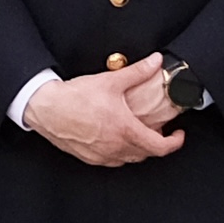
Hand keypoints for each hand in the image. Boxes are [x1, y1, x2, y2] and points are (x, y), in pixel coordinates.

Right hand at [23, 57, 186, 171]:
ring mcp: (102, 155)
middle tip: (160, 131)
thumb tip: (155, 61)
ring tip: (139, 134)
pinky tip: (117, 139)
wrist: (45, 108)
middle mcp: (115, 147)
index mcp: (125, 130)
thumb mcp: (110, 80)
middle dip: (157, 144)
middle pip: (146, 154)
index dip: (174, 143)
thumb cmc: (74, 97)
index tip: (178, 134)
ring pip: (129, 159)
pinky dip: (121, 152)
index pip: (160, 147)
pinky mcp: (89, 158)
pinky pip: (113, 161)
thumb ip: (138, 71)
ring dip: (139, 149)